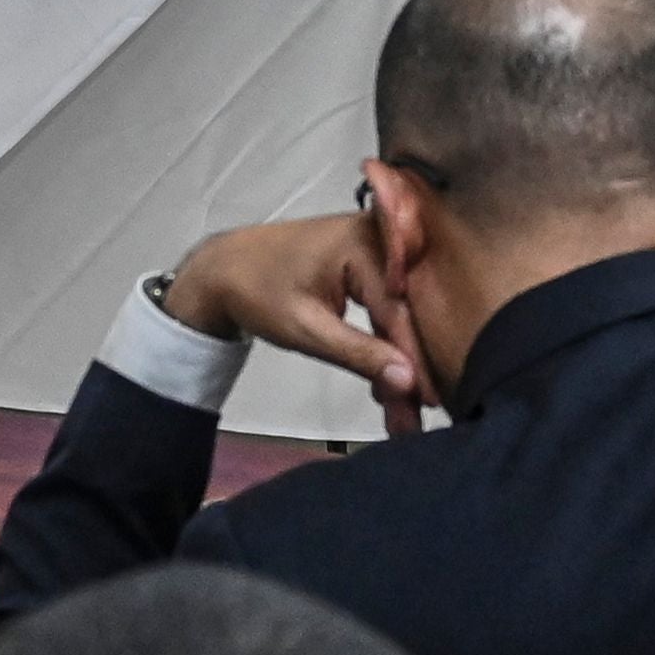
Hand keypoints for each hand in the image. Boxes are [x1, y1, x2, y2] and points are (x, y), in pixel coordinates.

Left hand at [157, 211, 430, 433]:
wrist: (225, 268)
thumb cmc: (258, 292)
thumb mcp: (306, 329)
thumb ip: (359, 354)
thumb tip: (409, 382)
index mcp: (363, 243)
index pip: (399, 311)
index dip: (417, 360)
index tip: (430, 402)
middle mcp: (379, 237)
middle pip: (406, 311)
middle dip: (412, 366)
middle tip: (418, 417)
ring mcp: (377, 247)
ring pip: (400, 313)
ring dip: (401, 360)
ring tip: (405, 411)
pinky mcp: (372, 262)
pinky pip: (389, 306)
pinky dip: (387, 342)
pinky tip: (390, 381)